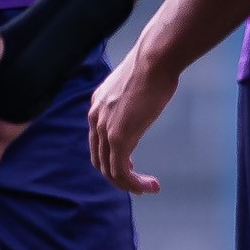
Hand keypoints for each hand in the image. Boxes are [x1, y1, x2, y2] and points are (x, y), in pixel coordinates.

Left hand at [87, 41, 177, 195]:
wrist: (154, 60)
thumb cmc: (153, 67)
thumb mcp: (135, 85)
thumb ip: (131, 99)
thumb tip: (141, 102)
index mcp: (97, 105)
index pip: (98, 142)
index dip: (112, 158)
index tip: (132, 167)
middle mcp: (95, 118)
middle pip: (100, 159)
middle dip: (118, 176)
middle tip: (138, 184)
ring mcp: (104, 129)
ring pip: (109, 169)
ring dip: (128, 184)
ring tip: (148, 189)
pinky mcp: (118, 137)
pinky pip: (121, 171)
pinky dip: (134, 183)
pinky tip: (149, 186)